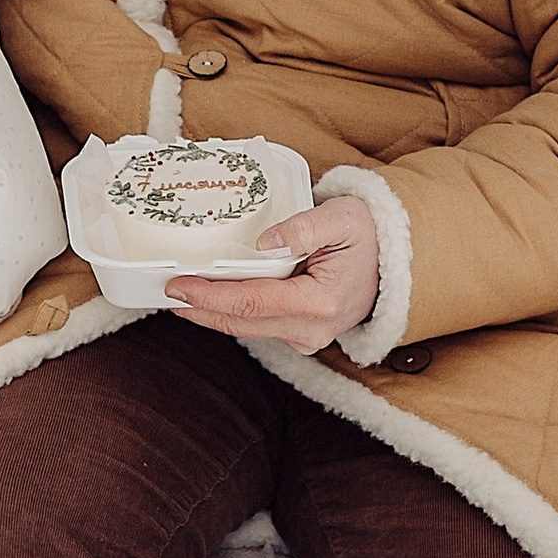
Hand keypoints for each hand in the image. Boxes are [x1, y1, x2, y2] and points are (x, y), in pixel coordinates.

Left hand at [167, 194, 381, 353]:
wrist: (394, 262)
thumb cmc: (369, 235)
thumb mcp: (344, 218)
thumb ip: (304, 227)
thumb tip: (263, 243)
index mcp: (320, 303)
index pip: (251, 303)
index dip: (209, 296)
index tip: (177, 284)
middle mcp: (312, 330)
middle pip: (240, 323)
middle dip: (198, 308)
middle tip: (162, 289)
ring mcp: (306, 338)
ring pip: (245, 329)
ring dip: (209, 313)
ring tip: (175, 292)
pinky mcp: (300, 336)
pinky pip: (256, 327)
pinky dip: (229, 313)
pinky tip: (206, 297)